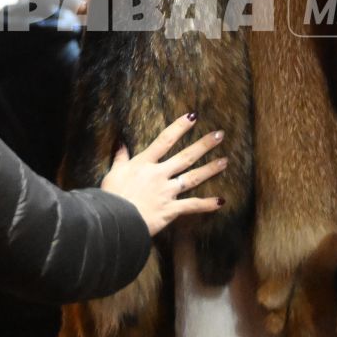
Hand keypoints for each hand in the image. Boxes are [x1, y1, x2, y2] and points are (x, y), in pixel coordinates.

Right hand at [100, 113, 227, 236]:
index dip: (179, 127)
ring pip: (192, 178)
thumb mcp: (113, 173)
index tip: (193, 116)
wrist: (114, 220)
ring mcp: (167, 192)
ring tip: (225, 161)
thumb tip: (121, 142)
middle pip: (185, 157)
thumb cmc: (111, 196)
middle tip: (219, 134)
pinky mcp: (171, 209)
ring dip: (210, 169)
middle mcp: (159, 174)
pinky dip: (207, 205)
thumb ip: (120, 158)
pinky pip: (192, 206)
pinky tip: (221, 201)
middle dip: (203, 145)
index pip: (164, 140)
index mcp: (144, 163)